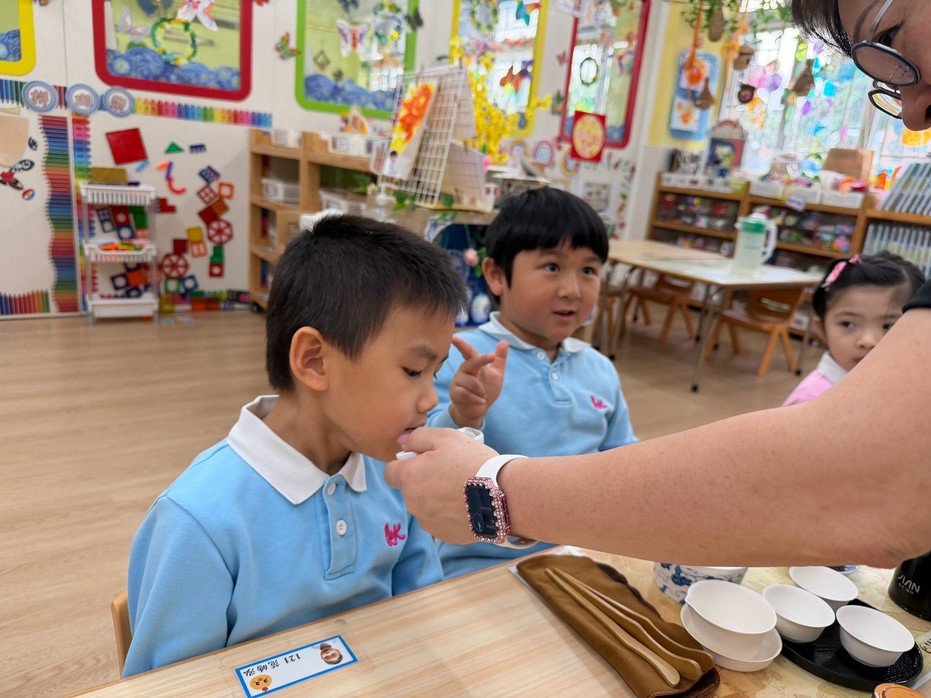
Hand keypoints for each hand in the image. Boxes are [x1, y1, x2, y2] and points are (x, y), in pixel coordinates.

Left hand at [386, 427, 497, 543]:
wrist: (500, 496)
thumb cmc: (472, 462)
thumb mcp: (446, 438)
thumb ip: (418, 438)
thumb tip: (401, 442)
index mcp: (409, 478)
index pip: (390, 473)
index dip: (405, 465)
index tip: (424, 461)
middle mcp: (412, 503)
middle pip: (410, 490)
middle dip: (424, 482)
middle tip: (450, 472)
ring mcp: (428, 522)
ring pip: (425, 507)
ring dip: (436, 500)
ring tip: (462, 490)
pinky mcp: (444, 536)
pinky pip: (440, 522)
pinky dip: (449, 515)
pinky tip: (467, 506)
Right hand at [447, 337, 508, 428]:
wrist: (478, 410)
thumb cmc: (486, 390)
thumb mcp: (496, 375)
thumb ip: (499, 359)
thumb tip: (504, 341)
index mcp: (472, 364)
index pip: (468, 352)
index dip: (462, 345)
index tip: (454, 338)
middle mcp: (463, 371)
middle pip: (471, 363)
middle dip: (482, 360)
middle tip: (492, 357)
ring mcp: (457, 382)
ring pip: (471, 382)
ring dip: (481, 390)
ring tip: (483, 396)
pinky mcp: (454, 393)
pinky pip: (466, 394)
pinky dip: (477, 399)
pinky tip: (481, 401)